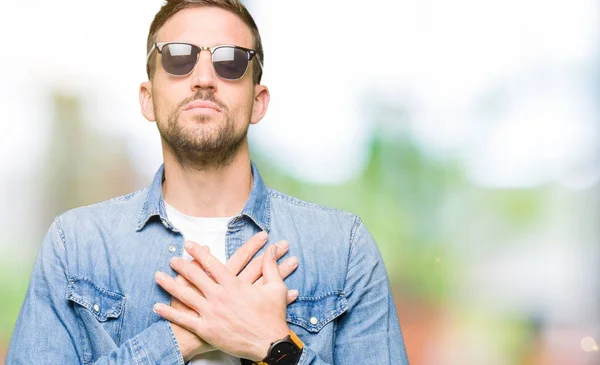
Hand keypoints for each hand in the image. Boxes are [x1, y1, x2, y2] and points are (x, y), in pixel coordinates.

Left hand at [154, 241, 290, 360]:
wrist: (269, 344)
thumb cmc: (273, 316)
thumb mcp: (276, 287)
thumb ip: (270, 266)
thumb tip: (272, 248)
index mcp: (233, 285)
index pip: (212, 264)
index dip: (199, 253)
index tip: (189, 244)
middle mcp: (219, 296)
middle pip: (195, 277)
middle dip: (181, 265)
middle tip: (172, 259)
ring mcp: (211, 313)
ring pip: (185, 295)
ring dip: (170, 285)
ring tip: (158, 276)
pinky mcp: (207, 329)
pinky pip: (184, 319)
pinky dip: (170, 312)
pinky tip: (158, 306)